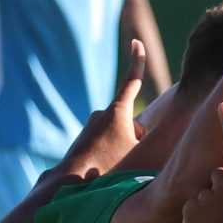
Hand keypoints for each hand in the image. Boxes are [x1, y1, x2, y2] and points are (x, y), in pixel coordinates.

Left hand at [57, 39, 148, 178]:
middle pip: (131, 122)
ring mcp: (92, 125)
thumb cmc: (109, 167)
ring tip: (111, 166)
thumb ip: (150, 144)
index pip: (132, 81)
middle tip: (126, 158)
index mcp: (118, 111)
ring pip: (119, 135)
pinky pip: (106, 143)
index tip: (136, 43)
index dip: (137, 61)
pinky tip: (101, 169)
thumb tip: (150, 142)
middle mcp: (103, 113)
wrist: (72, 180)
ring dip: (122, 149)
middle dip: (135, 138)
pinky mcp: (85, 138)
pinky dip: (109, 155)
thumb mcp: (140, 155)